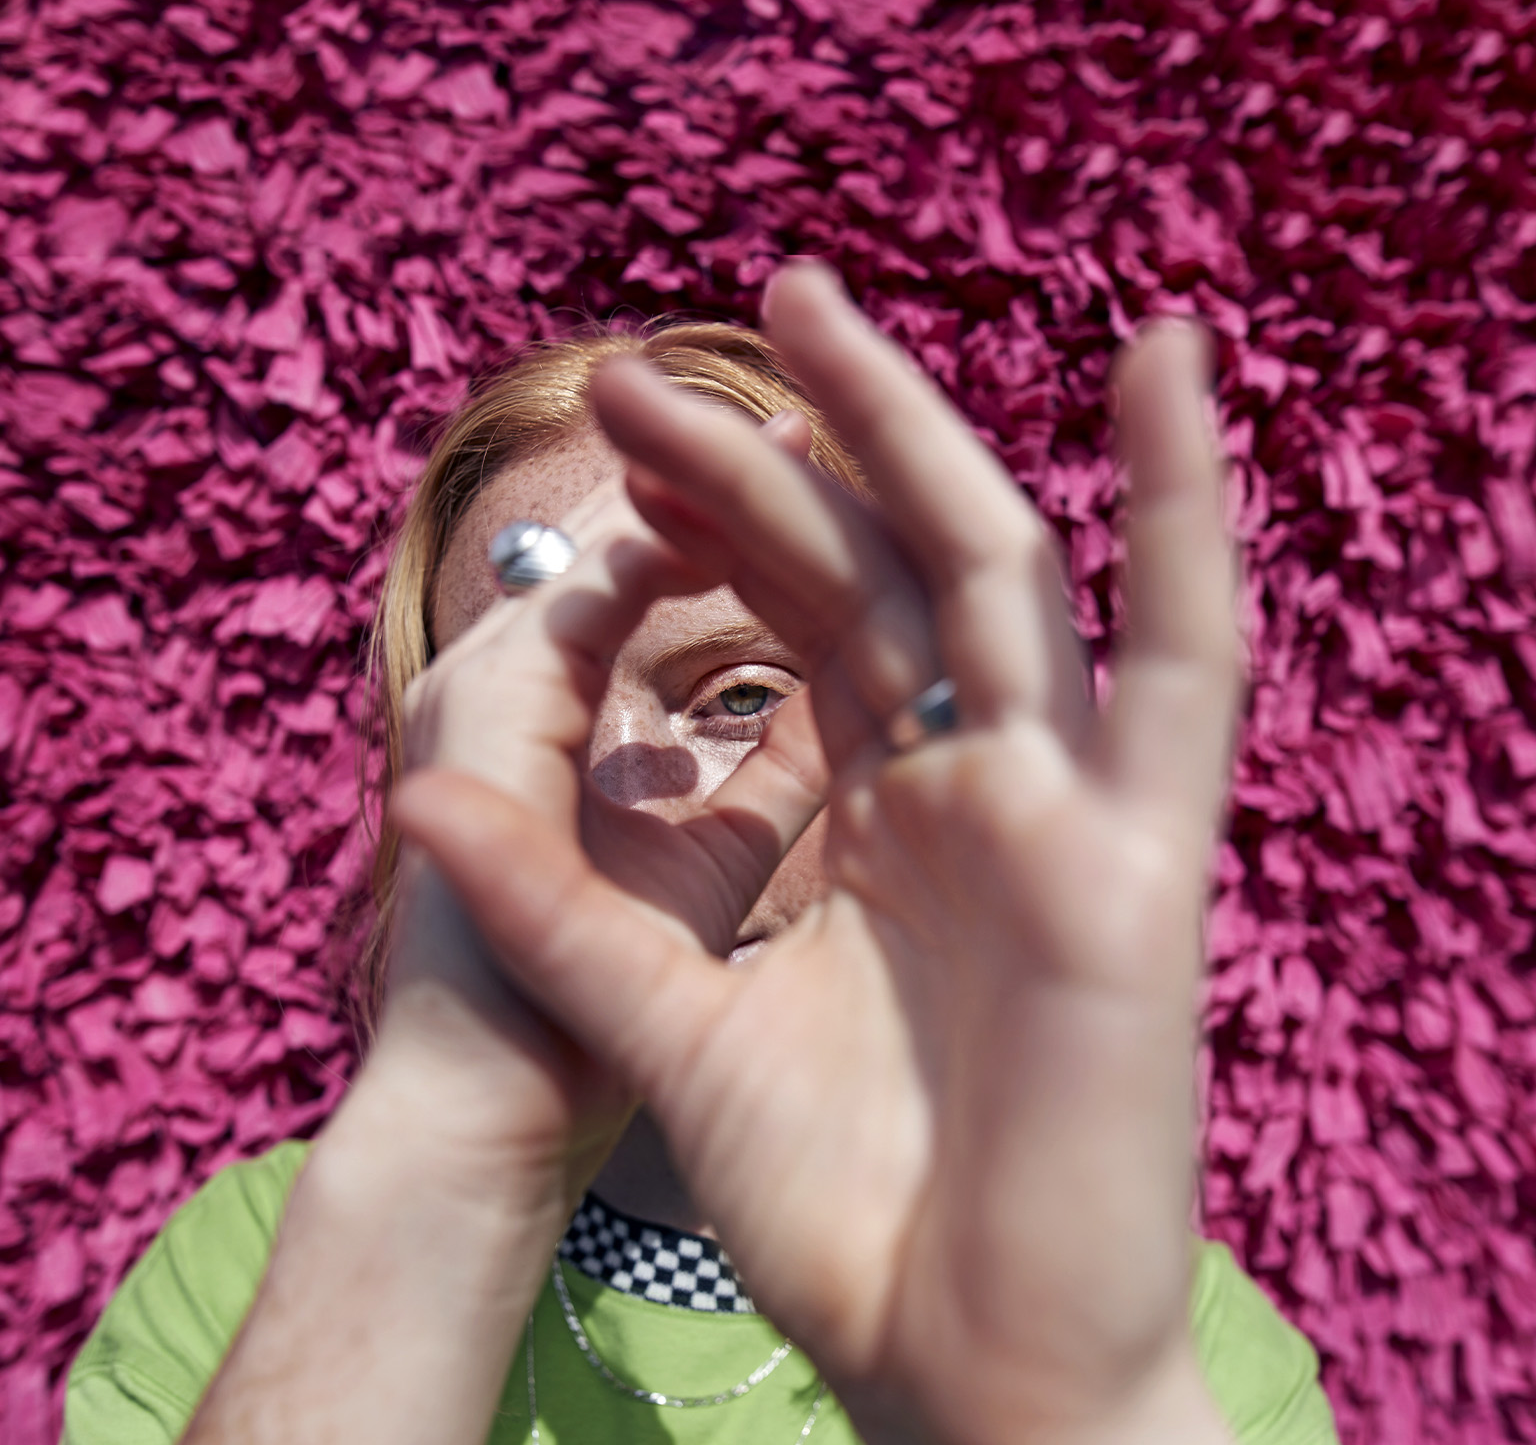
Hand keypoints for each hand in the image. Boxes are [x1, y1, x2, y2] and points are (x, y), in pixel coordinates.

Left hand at [394, 264, 1239, 1444]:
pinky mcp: (1142, 859)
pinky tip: (1167, 368)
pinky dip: (1189, 512)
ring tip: (824, 301)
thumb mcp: (670, 1016)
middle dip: (777, 446)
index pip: (797, 617)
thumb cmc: (834, 1205)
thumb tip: (412, 804)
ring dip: (917, 428)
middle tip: (674, 347)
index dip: (719, 519)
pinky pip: (1186, 658)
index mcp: (881, 811)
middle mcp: (974, 781)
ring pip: (998, 570)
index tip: (633, 436)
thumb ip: (558, 904)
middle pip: (875, 566)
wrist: (958, 1360)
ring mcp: (1060, 805)